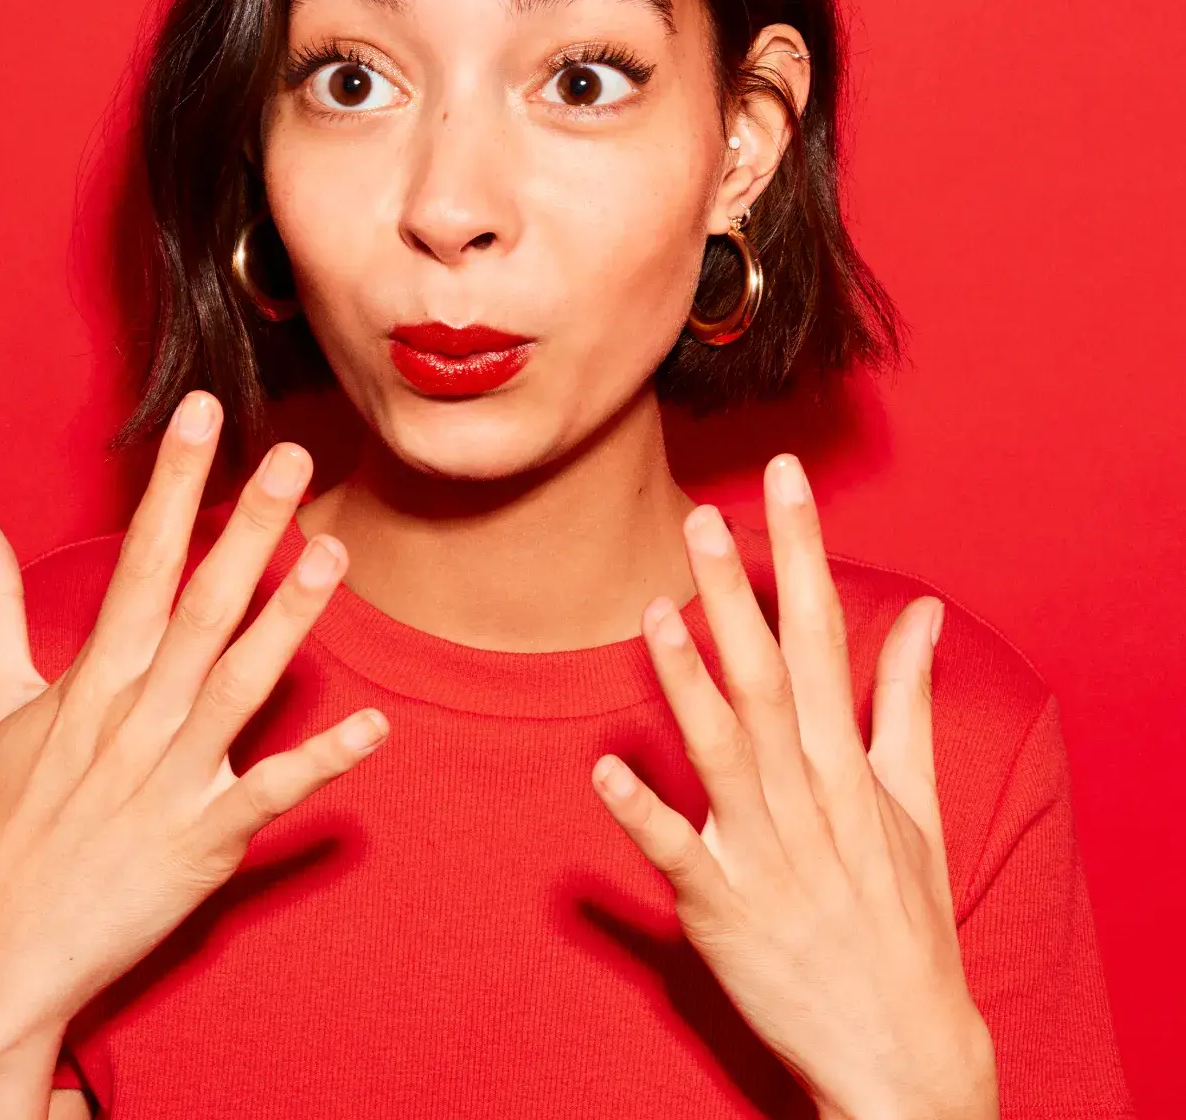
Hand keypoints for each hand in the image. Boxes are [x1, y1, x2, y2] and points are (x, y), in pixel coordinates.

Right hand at [0, 390, 389, 1069]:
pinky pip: (270, 795)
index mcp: (93, 680)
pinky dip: (322, 764)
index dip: (172, 482)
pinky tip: (374, 727)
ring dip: (288, 620)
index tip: (199, 414)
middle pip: (199, 606)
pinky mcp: (202, 842)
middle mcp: (135, 718)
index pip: (139, 559)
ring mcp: (171, 780)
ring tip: (333, 552)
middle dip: (246, 528)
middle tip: (291, 458)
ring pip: (239, 684)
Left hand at [591, 454, 998, 1119]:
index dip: (804, 551)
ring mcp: (765, 853)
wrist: (904, 1047)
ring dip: (687, 683)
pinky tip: (603, 768)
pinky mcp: (723, 909)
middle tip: (700, 517)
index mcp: (848, 761)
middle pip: (767, 678)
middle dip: (736, 594)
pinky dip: (643, 814)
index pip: (823, 634)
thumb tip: (921, 612)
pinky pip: (678, 856)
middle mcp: (807, 795)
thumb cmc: (904, 913)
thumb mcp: (917, 799)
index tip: (786, 478)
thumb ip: (904, 698)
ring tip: (654, 614)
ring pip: (723, 753)